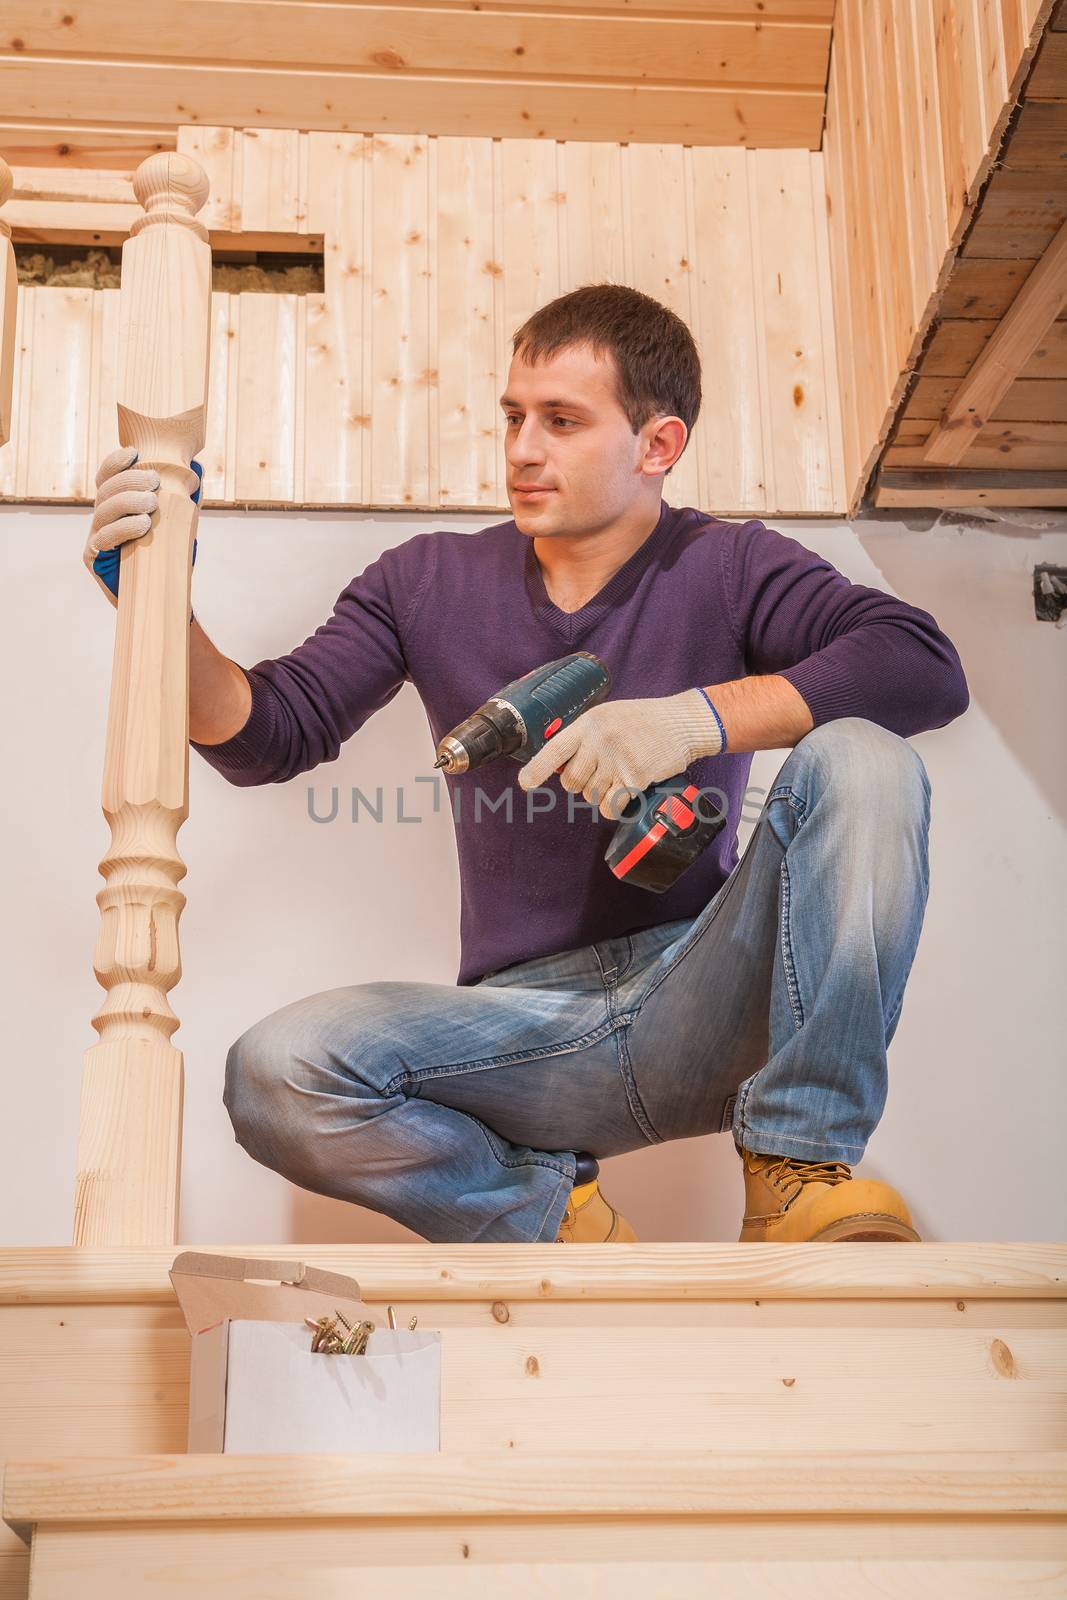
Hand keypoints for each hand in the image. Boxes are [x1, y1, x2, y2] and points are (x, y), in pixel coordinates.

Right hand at [84, 446, 202, 609]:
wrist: (162, 596)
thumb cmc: (168, 555)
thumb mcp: (178, 521)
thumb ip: (183, 494)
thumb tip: (195, 466)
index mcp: (116, 504)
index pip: (107, 476)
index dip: (115, 462)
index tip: (134, 452)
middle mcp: (101, 517)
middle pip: (105, 489)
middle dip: (130, 479)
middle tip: (154, 481)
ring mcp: (95, 537)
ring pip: (103, 510)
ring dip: (127, 501)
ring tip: (151, 503)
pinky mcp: (93, 557)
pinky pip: (104, 537)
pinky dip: (124, 528)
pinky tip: (143, 525)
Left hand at [517, 689, 724, 819]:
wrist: (683, 722)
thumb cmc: (645, 720)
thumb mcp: (609, 717)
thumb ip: (586, 737)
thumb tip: (560, 766)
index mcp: (589, 723)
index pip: (554, 750)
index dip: (536, 769)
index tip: (525, 784)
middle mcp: (599, 741)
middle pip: (571, 782)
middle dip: (581, 785)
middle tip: (600, 775)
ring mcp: (617, 759)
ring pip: (591, 796)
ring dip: (601, 796)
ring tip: (618, 778)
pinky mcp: (635, 777)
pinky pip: (611, 806)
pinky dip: (614, 808)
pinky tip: (625, 795)